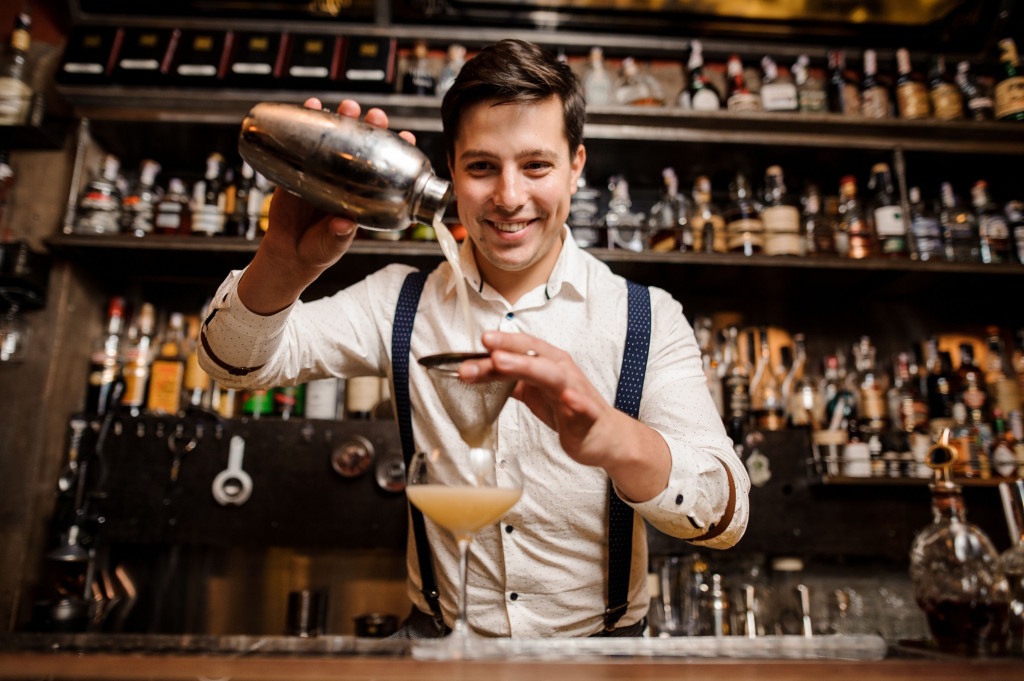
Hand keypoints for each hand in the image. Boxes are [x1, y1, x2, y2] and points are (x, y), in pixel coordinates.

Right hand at [239, 98, 415, 313]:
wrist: (288, 252)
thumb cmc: (319, 250)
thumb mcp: (332, 246)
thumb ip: (338, 237)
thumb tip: (344, 225)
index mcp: (366, 195)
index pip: (388, 170)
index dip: (399, 152)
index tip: (407, 136)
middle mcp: (349, 179)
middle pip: (365, 147)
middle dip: (373, 128)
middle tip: (376, 117)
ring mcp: (325, 171)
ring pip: (338, 139)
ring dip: (344, 119)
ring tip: (348, 107)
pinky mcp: (300, 167)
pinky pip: (304, 141)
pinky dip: (308, 121)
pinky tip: (312, 106)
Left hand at [457, 331, 622, 464]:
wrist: (600, 435)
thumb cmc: (566, 408)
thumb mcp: (532, 391)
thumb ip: (506, 379)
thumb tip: (476, 369)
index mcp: (548, 362)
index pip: (524, 346)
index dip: (505, 341)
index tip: (482, 339)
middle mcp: (561, 371)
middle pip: (534, 356)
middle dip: (509, 350)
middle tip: (487, 346)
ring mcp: (575, 391)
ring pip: (552, 375)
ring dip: (528, 367)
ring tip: (503, 363)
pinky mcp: (587, 414)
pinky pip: (582, 406)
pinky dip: (575, 401)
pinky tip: (568, 398)